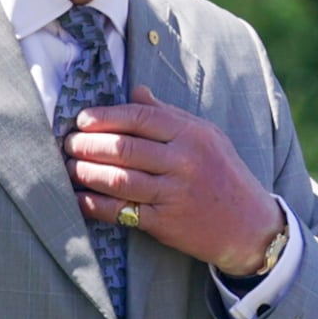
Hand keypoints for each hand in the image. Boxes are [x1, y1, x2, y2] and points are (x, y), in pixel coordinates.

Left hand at [62, 85, 284, 274]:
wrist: (249, 226)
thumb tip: (136, 92)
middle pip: (123, 148)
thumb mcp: (208, 136)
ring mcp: (174, 194)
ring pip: (118, 179)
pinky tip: (80, 198)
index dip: (105, 117)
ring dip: (85, 172)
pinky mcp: (165, 223)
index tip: (83, 120)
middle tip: (68, 143)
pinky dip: (95, 204)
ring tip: (68, 167)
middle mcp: (183, 162)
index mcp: (192, 135)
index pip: (139, 118)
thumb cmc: (225, 175)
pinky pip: (121, 211)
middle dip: (87, 144)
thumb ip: (170, 115)